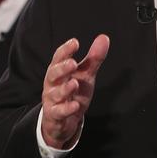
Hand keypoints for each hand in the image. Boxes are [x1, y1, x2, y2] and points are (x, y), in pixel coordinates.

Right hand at [41, 34, 109, 148]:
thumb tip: (104, 38)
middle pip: (53, 74)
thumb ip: (93, 58)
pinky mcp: (54, 116)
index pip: (59, 57)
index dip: (66, 50)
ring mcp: (52, 100)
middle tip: (73, 63)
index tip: (75, 42)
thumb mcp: (85, 74)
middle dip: (62, 68)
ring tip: (74, 83)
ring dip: (64, 89)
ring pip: (55, 93)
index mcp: (58, 70)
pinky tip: (75, 105)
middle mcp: (52, 84)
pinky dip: (66, 109)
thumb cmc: (73, 92)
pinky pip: (58, 112)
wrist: (63, 120)